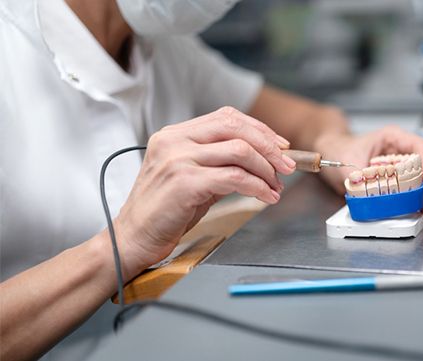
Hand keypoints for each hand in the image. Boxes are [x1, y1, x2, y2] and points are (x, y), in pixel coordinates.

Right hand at [113, 106, 295, 278]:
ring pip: (239, 150)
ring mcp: (178, 159)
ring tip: (276, 186)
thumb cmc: (164, 211)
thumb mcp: (192, 177)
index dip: (259, 129)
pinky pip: (234, 177)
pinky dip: (257, 187)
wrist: (132, 238)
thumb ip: (220, 162)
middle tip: (287, 165)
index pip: (226, 117)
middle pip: (236, 127)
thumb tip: (262, 160)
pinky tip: (265, 196)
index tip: (279, 146)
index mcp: (175, 134)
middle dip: (269, 145)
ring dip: (266, 169)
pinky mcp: (185, 182)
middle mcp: (174, 140)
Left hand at [314, 126, 422, 220]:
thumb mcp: (346, 161)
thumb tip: (362, 189)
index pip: (420, 146)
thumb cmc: (339, 149)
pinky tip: (421, 211)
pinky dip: (418, 200)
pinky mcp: (397, 181)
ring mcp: (400, 166)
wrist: (330, 156)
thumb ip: (354, 175)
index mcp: (392, 138)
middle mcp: (400, 151)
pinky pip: (412, 190)